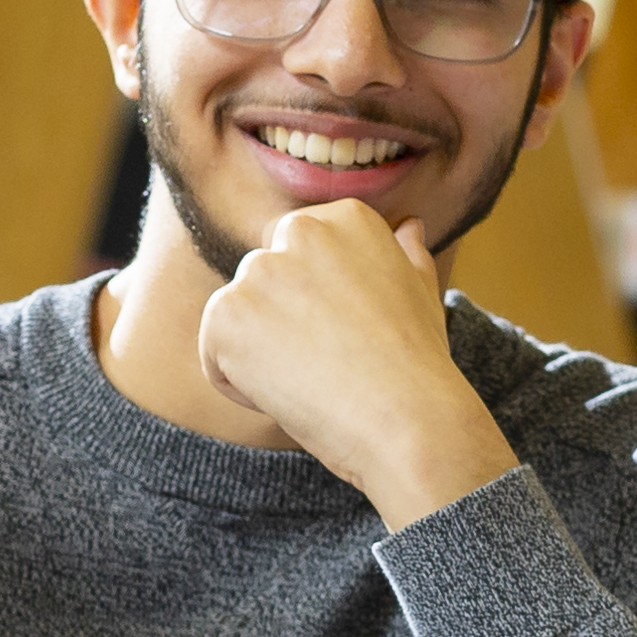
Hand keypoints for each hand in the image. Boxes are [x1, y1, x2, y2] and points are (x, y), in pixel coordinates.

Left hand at [195, 205, 517, 530]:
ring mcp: (259, 269)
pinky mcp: (226, 314)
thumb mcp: (421, 296)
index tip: (352, 335)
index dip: (318, 305)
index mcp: (346, 218)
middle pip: (265, 284)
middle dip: (283, 323)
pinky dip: (241, 386)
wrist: (407, 418)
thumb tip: (409, 227)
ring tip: (314, 379)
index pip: (297, 255)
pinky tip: (290, 395)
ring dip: (262, 354)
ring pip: (239, 319)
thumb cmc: (418, 366)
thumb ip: (406, 256)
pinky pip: (215, 355)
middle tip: (331, 362)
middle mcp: (299, 230)